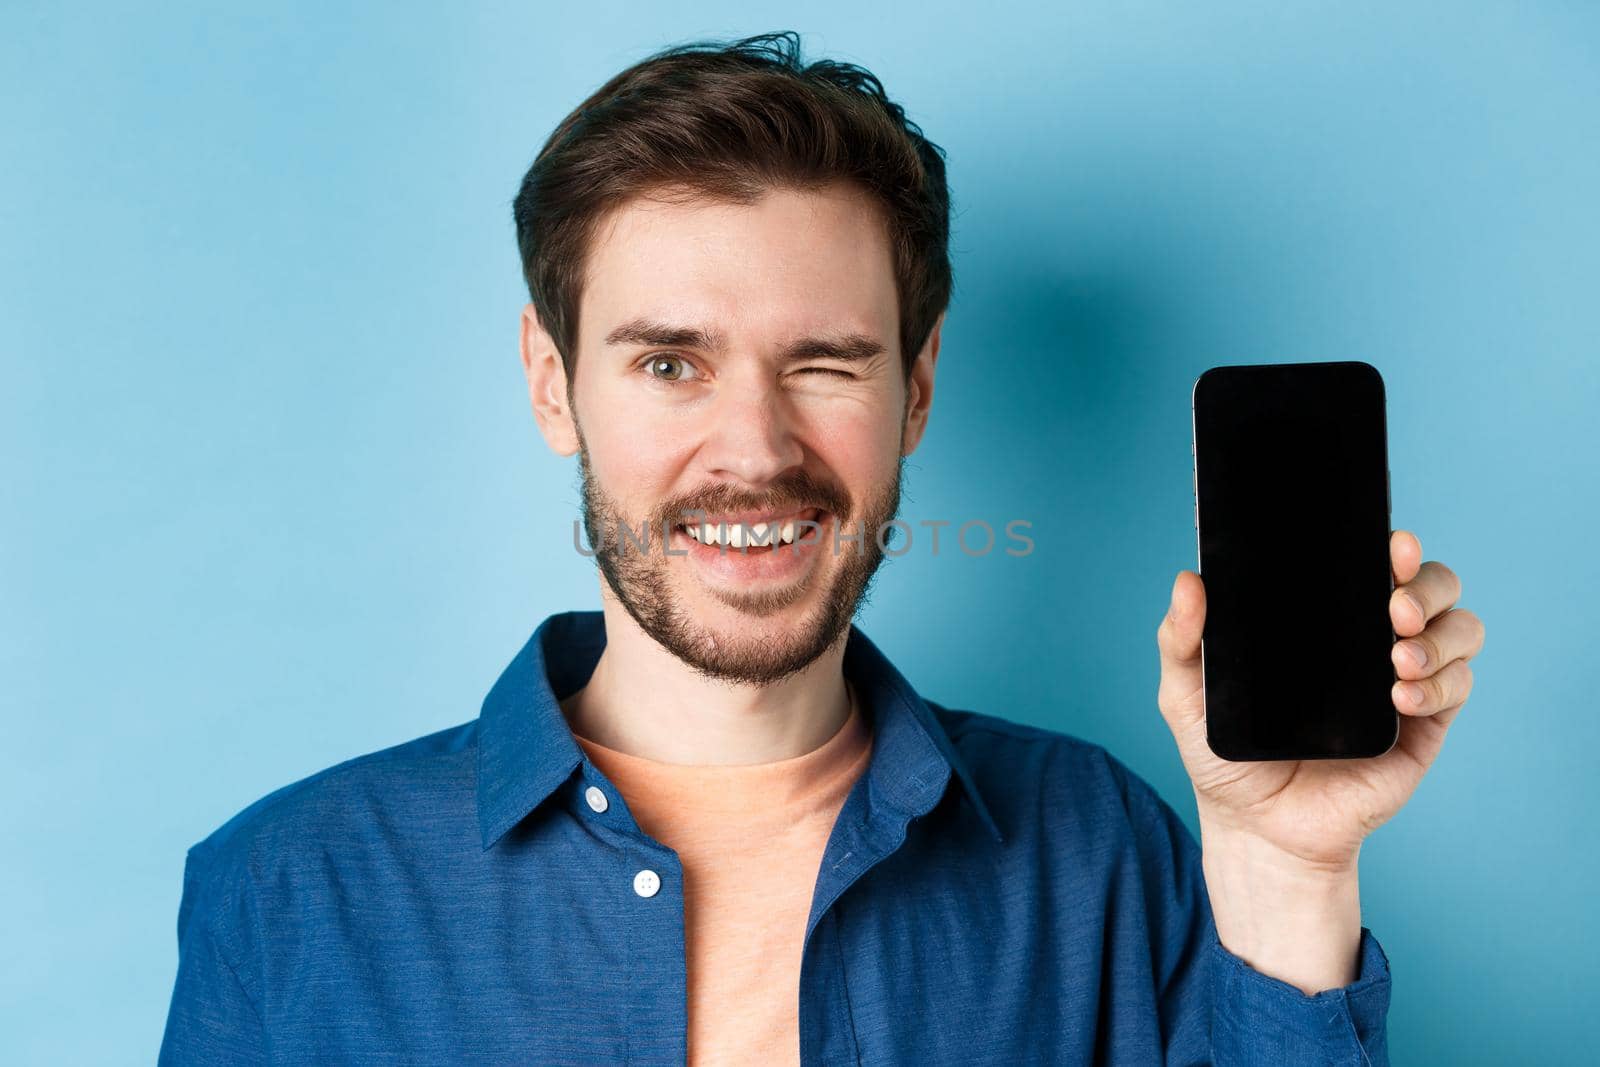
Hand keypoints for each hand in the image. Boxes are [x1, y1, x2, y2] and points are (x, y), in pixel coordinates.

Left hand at [1155, 529, 1485, 872]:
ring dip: (1440, 635)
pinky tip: (1400, 698)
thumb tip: (1188, 581)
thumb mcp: (1187, 695)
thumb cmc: (1227, 755)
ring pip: (1461, 629)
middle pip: (1432, 586)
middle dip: (1425, 585)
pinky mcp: (1423, 728)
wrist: (1257, 829)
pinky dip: (1440, 685)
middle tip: (1393, 606)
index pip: (1372, 565)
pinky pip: (1458, 688)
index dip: (1393, 548)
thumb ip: (1181, 639)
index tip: (1392, 544)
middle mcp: (1372, 641)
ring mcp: (1404, 682)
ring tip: (1398, 659)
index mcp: (1326, 621)